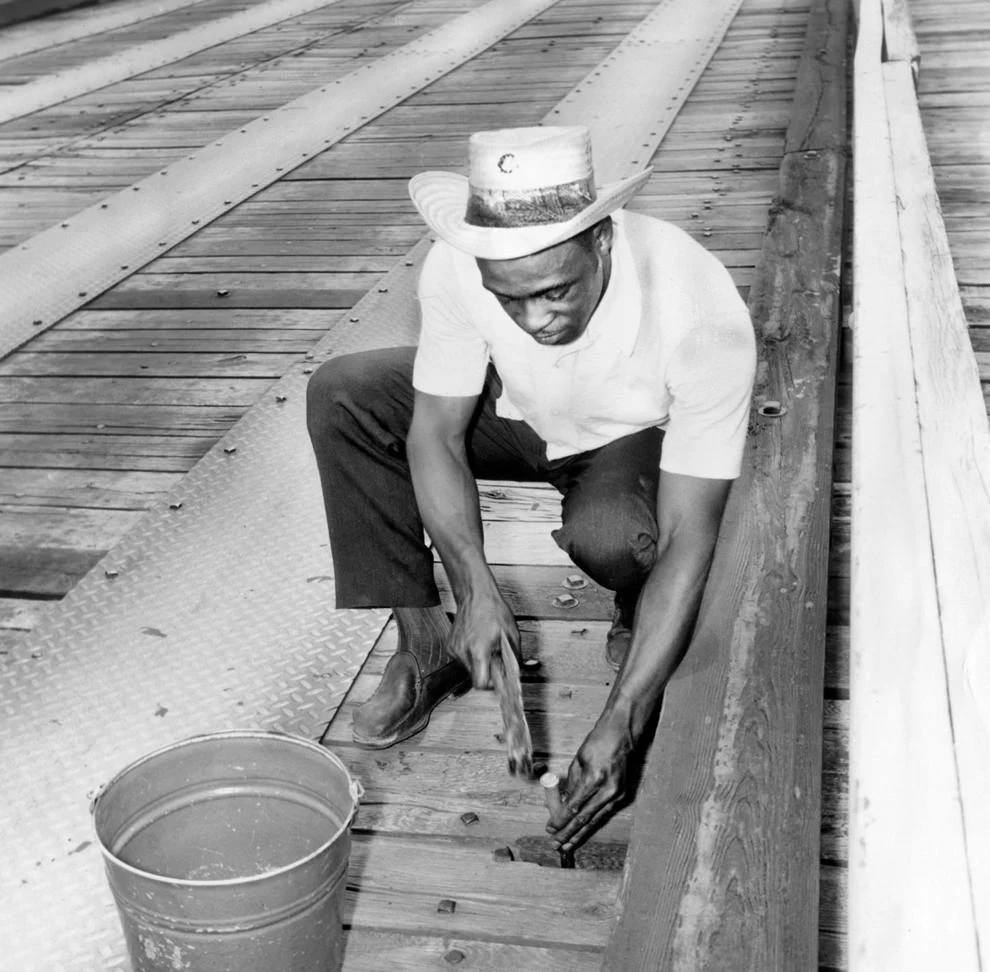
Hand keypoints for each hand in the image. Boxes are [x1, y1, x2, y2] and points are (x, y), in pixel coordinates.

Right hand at [449, 588, 518, 688]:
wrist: (475, 595)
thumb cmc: (493, 610)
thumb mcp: (511, 634)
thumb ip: (514, 658)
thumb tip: (515, 675)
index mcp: (478, 650)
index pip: (480, 683)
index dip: (491, 684)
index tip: (498, 677)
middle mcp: (462, 652)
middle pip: (475, 677)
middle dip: (487, 671)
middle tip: (496, 658)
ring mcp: (454, 649)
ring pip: (469, 669)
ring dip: (479, 663)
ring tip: (487, 646)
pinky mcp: (450, 647)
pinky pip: (463, 660)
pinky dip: (472, 656)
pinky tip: (478, 642)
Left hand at [547, 713, 635, 851]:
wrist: (621, 735)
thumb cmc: (597, 743)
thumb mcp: (578, 762)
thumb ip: (571, 785)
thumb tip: (562, 804)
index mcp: (593, 779)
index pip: (573, 807)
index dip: (560, 820)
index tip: (550, 828)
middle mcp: (606, 790)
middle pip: (584, 818)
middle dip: (568, 833)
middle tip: (555, 844)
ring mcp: (616, 794)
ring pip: (595, 820)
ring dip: (580, 834)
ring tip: (567, 846)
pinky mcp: (622, 796)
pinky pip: (603, 814)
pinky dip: (592, 824)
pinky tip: (583, 833)